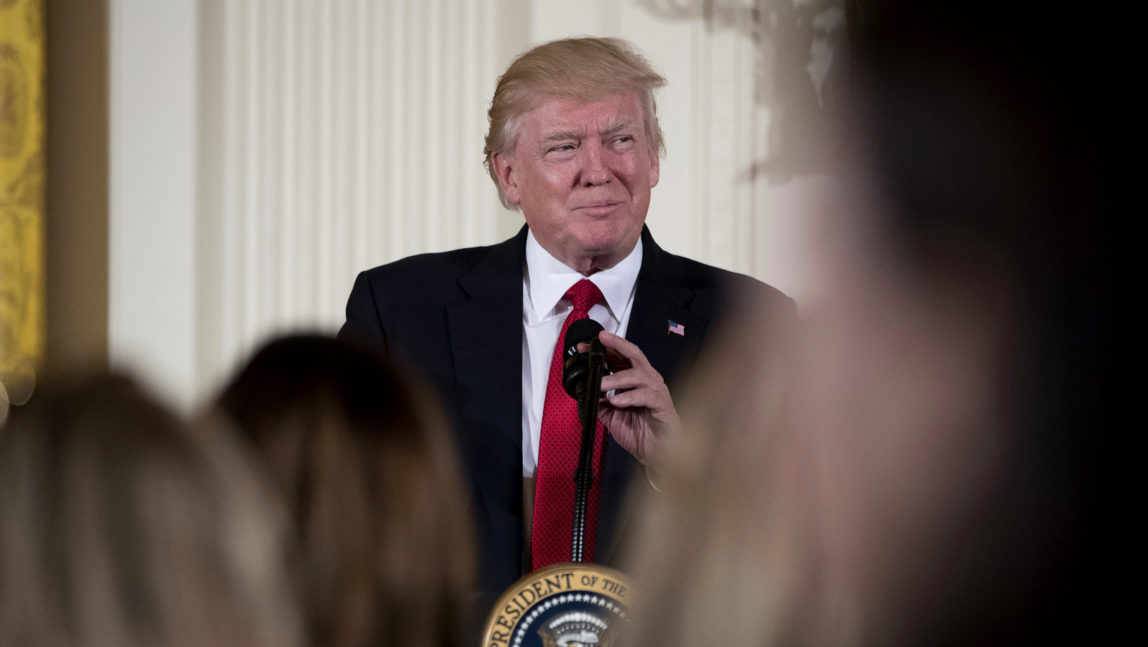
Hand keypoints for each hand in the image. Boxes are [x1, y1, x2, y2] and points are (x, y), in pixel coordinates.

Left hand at [592, 331, 680, 464]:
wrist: (656, 454)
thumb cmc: (640, 433)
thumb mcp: (612, 416)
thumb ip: (599, 403)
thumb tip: (585, 393)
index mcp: (634, 380)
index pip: (618, 358)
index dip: (602, 350)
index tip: (584, 347)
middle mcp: (646, 380)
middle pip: (633, 354)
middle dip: (616, 345)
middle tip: (600, 342)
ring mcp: (655, 390)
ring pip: (637, 374)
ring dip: (617, 377)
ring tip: (602, 383)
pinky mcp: (662, 404)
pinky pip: (645, 395)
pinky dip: (629, 397)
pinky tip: (616, 401)